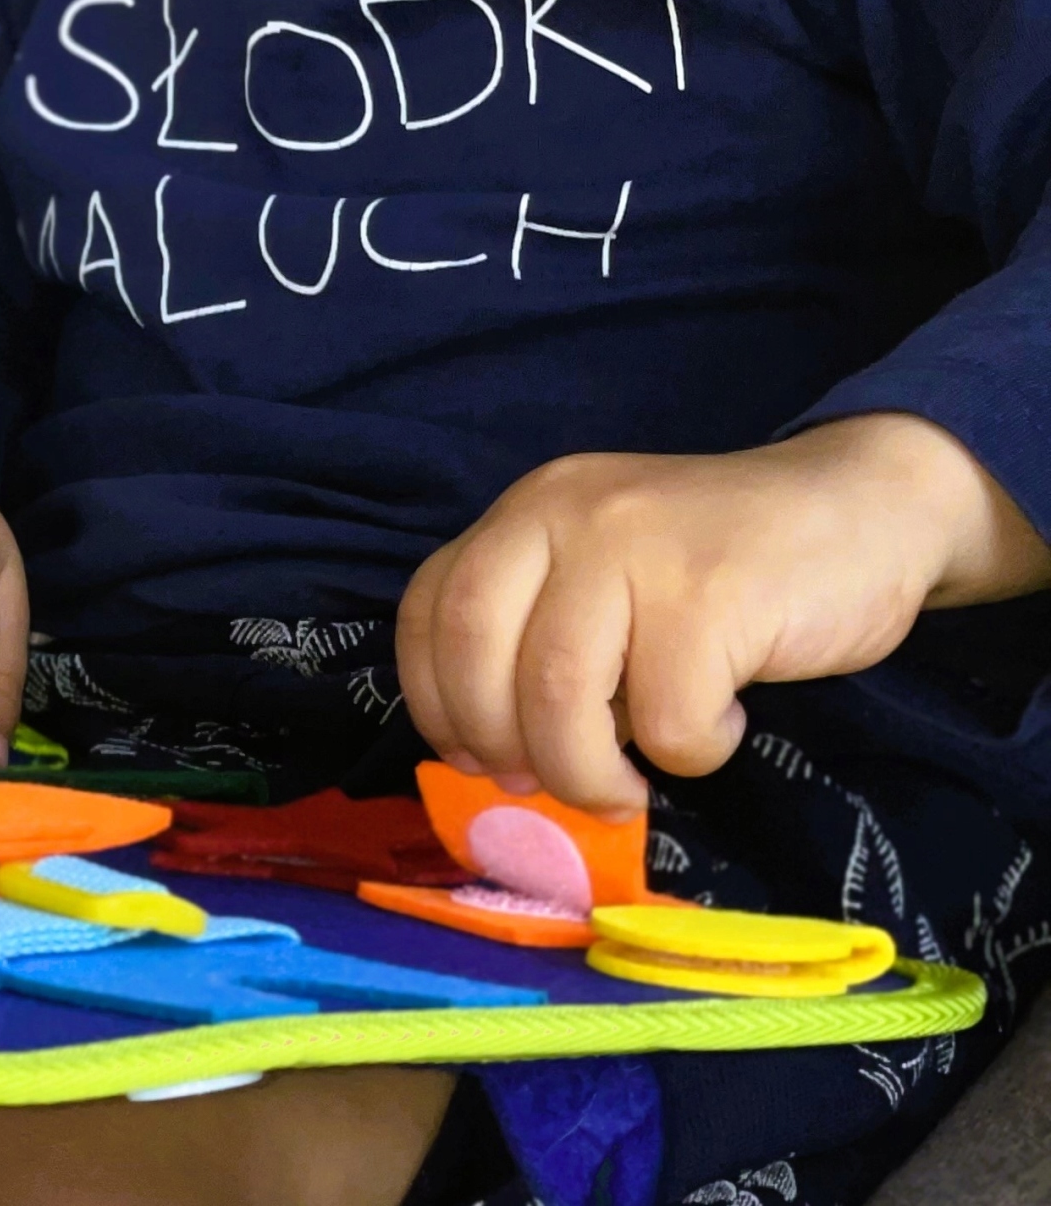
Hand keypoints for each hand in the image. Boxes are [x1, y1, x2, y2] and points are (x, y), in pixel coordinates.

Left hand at [395, 412, 1049, 814]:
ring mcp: (634, 546)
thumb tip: (499, 756)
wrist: (861, 507)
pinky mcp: (709, 594)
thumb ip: (549, 629)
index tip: (472, 758)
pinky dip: (689, 750)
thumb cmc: (727, 564)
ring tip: (625, 786)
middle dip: (498, 743)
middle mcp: (565, 512)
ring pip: (556, 692)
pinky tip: (722, 722)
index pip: (429, 606)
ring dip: (583, 770)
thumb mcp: (610, 571)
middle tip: (546, 785)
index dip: (433, 697)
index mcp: (529, 509)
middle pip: (474, 649)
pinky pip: (665, 717)